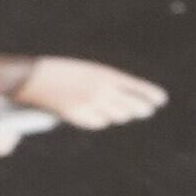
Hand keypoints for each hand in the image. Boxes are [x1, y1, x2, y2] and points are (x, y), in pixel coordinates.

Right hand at [16, 57, 167, 131]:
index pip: (136, 87)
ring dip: (115, 113)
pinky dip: (97, 120)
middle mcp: (103, 89)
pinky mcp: (81, 116)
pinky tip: (88, 111)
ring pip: (117, 116)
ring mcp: (92, 104)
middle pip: (132, 106)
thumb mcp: (89, 72)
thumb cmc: (61, 72)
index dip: (150, 94)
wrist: (34, 76)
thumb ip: (108, 85)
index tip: (161, 100)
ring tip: (103, 104)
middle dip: (139, 109)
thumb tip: (126, 108)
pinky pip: (99, 123)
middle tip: (145, 110)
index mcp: (106, 74)